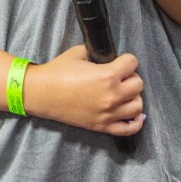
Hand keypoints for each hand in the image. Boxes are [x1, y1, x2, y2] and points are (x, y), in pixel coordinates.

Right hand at [23, 45, 144, 135]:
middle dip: (130, 78)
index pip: (132, 63)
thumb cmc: (57, 72)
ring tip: (123, 94)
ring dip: (132, 97)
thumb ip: (96, 54)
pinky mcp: (102, 126)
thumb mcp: (79, 53)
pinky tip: (133, 114)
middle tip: (120, 77)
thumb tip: (106, 57)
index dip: (126, 60)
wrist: (42, 94)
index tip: (121, 62)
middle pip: (138, 84)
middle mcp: (112, 95)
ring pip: (137, 106)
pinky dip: (136, 122)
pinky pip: (129, 128)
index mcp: (107, 75)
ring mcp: (108, 113)